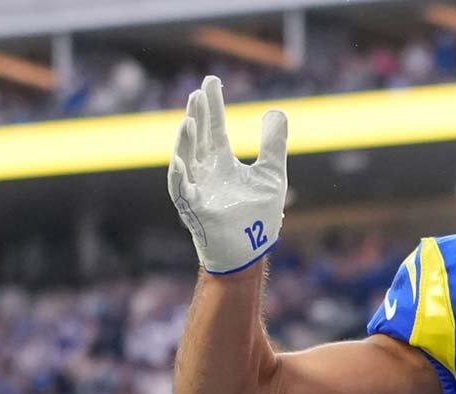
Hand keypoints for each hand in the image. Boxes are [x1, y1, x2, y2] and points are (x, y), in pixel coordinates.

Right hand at [167, 75, 287, 274]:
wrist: (249, 250)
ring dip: (186, 140)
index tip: (211, 82)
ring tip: (190, 119)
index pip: (214, 127)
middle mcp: (205, 171)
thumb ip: (273, 144)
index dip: (213, 106)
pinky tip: (180, 159)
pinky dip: (180, 175)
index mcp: (221, 162)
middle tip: (199, 92)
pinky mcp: (194, 209)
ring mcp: (196, 188)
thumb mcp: (271, 174)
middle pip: (198, 137)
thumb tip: (276, 111)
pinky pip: (182, 190)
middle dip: (198, 115)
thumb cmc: (256, 216)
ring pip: (186, 158)